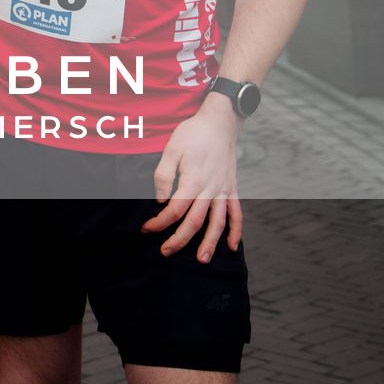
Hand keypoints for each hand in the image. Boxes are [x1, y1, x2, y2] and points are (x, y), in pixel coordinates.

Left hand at [141, 94, 243, 262]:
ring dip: (210, 243)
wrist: (219, 123)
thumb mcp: (171, 149)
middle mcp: (211, 189)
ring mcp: (224, 190)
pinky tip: (232, 245)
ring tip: (202, 260)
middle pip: (195, 222)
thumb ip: (163, 176)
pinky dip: (236, 230)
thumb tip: (159, 200)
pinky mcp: (232, 188)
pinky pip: (237, 213)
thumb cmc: (192, 134)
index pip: (174, 210)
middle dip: (180, 239)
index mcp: (193, 180)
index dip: (159, 223)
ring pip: (218, 223)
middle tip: (166, 252)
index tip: (146, 229)